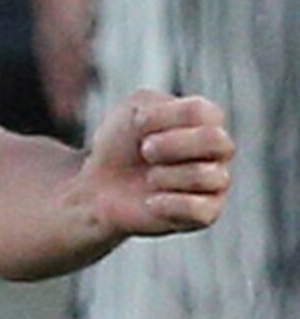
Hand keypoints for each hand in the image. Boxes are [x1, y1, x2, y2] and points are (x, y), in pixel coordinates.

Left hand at [77, 89, 233, 240]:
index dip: (164, 116)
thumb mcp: (131, 111)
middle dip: (172, 145)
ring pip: (205, 175)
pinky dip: (166, 204)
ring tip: (148, 178)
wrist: (101, 186)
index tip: (138, 122)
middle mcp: (218, 152)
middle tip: (145, 151)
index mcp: (205, 122)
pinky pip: (200, 210)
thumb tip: (176, 130)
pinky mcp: (208, 213)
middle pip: (216, 140)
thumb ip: (155, 105)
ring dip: (163, 175)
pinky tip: (150, 202)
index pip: (203, 112)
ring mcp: (216, 183)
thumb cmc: (121, 144)